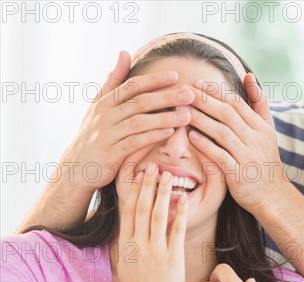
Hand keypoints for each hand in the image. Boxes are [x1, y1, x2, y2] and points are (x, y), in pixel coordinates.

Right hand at [57, 51, 194, 194]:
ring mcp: (106, 135)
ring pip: (139, 122)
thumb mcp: (99, 105)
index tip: (176, 76)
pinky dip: (152, 136)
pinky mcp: (110, 154)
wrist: (76, 168)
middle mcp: (105, 116)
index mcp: (104, 102)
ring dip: (165, 117)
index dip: (154, 80)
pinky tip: (169, 133)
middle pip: (139, 102)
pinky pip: (134, 143)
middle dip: (166, 97)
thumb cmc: (94, 134)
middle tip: (189, 95)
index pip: (132, 86)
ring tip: (187, 116)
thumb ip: (114, 81)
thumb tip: (124, 52)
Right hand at [115, 164, 187, 281]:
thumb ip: (130, 246)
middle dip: (147, 185)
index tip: (138, 173)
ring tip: (168, 175)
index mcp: (127, 245)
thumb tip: (129, 229)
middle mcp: (139, 245)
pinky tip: (184, 199)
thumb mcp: (127, 266)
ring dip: (162, 193)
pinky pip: (176, 231)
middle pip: (142, 208)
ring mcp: (155, 251)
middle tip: (152, 165)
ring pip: (158, 215)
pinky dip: (180, 214)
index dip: (134, 190)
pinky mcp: (172, 258)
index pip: (128, 211)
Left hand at [185, 73, 294, 214]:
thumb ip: (258, 103)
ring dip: (201, 120)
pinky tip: (191, 137)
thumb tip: (249, 76)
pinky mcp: (239, 174)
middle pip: (227, 114)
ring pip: (222, 133)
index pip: (236, 103)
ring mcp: (247, 156)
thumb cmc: (265, 161)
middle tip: (184, 92)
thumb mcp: (267, 130)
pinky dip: (206, 146)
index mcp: (261, 127)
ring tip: (182, 111)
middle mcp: (255, 139)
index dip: (216, 92)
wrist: (272, 195)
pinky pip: (220, 156)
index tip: (197, 83)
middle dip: (204, 101)